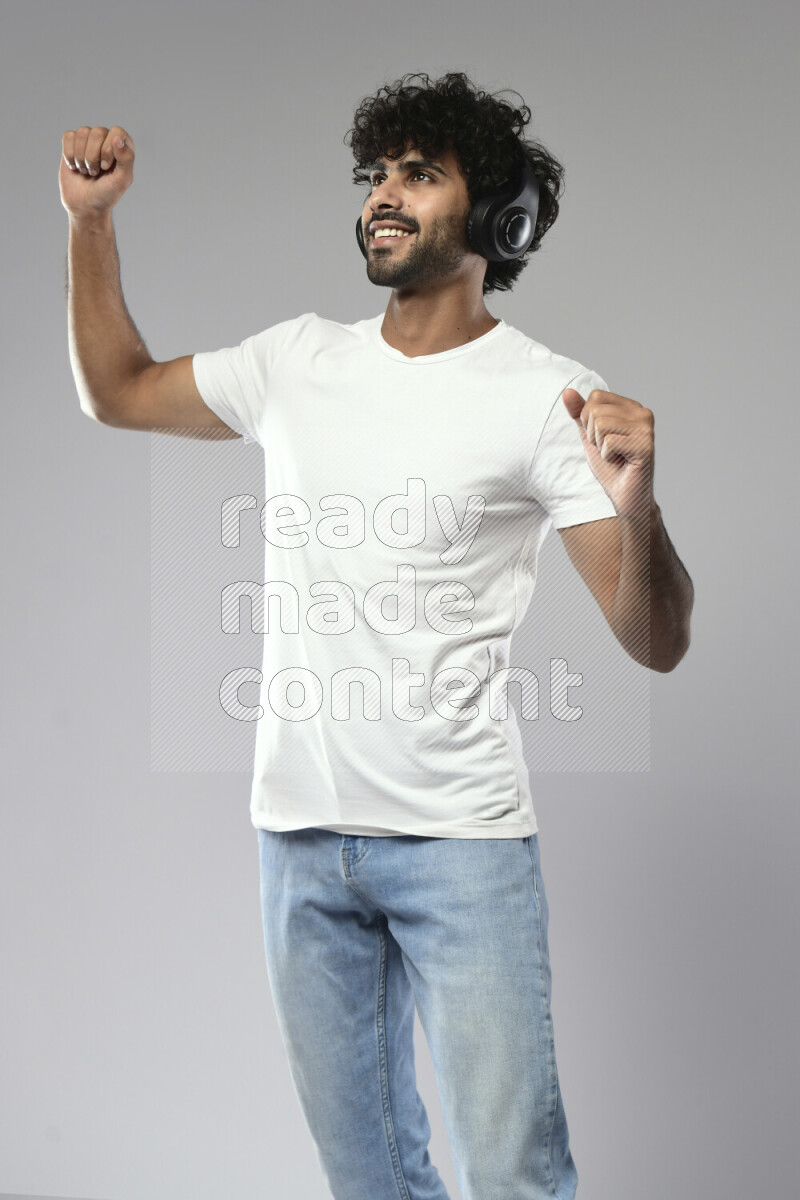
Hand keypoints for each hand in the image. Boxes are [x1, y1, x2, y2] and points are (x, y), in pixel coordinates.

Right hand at [59, 125, 134, 219]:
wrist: (85, 206)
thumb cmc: (106, 194)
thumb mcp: (121, 181)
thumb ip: (126, 159)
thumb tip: (117, 138)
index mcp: (123, 147)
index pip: (117, 132)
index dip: (108, 149)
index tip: (106, 168)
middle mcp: (106, 140)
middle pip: (97, 132)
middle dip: (93, 157)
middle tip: (95, 173)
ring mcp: (89, 141)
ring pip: (82, 133)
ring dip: (81, 157)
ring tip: (86, 171)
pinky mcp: (72, 144)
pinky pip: (68, 136)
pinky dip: (70, 155)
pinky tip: (75, 167)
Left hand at [562, 386, 654, 518]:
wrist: (625, 496)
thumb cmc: (610, 466)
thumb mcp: (589, 435)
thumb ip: (579, 413)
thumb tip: (567, 391)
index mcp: (632, 407)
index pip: (595, 396)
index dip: (588, 420)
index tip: (602, 438)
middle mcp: (643, 413)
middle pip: (596, 410)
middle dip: (592, 434)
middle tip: (609, 450)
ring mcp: (646, 429)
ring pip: (601, 424)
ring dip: (600, 446)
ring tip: (615, 455)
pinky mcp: (646, 445)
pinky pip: (608, 442)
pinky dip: (607, 456)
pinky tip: (621, 462)